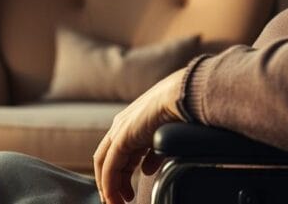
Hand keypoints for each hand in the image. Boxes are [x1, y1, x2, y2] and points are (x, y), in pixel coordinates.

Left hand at [93, 69, 184, 203]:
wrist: (183, 95)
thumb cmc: (180, 111)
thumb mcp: (164, 139)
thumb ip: (153, 155)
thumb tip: (147, 170)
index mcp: (132, 125)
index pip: (117, 155)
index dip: (119, 176)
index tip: (125, 193)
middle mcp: (121, 126)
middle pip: (107, 160)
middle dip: (110, 183)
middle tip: (116, 201)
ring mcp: (119, 130)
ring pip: (104, 164)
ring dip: (108, 187)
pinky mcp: (122, 137)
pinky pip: (110, 166)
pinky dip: (109, 184)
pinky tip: (114, 197)